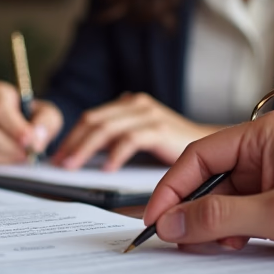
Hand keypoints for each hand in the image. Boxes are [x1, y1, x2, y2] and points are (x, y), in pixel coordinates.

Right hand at [0, 81, 62, 163]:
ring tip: (24, 155)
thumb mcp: (47, 114)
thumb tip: (35, 141)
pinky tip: (14, 158)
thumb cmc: (35, 118)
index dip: (14, 127)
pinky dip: (3, 162)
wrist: (25, 129)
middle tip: (30, 153)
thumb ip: (45, 123)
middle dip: (12, 145)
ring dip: (9, 155)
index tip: (29, 139)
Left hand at [52, 93, 215, 170]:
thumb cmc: (174, 149)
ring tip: (72, 167)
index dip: (71, 137)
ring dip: (85, 149)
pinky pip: (129, 139)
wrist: (216, 149)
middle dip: (72, 143)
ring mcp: (148, 114)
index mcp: (129, 104)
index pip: (91, 118)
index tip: (58, 158)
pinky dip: (115, 155)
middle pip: (93, 120)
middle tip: (59, 164)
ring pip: (105, 129)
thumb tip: (83, 159)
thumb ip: (117, 143)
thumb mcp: (140, 141)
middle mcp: (136, 104)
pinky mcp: (160, 128)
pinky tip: (107, 170)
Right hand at [142, 111, 273, 261]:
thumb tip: (171, 223)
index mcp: (262, 135)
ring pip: (225, 198)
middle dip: (191, 209)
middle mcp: (266, 149)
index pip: (197, 156)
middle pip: (208, 177)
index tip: (153, 220)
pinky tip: (238, 244)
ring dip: (215, 223)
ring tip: (217, 245)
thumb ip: (219, 217)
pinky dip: (235, 229)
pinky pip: (245, 211)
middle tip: (176, 239)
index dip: (170, 188)